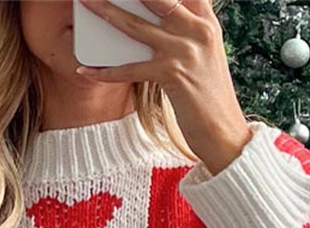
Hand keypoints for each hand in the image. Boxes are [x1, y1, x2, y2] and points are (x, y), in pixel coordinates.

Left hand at [76, 0, 253, 174]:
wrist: (223, 132)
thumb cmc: (209, 97)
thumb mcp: (204, 55)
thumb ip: (186, 31)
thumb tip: (155, 18)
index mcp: (206, 22)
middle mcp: (198, 30)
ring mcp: (184, 51)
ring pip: (136, 26)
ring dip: (106, 12)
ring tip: (86, 2)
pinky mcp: (172, 75)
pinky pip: (130, 69)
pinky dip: (106, 71)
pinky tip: (87, 70)